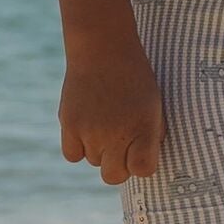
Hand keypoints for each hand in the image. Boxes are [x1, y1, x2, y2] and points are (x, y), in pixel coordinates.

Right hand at [58, 43, 165, 184]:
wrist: (103, 47)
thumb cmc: (134, 76)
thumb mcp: (154, 104)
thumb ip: (151, 135)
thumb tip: (141, 164)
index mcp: (144, 128)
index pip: (143, 170)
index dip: (142, 164)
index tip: (141, 150)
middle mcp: (117, 135)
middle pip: (114, 176)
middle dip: (119, 164)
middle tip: (120, 143)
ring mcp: (90, 131)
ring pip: (93, 161)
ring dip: (99, 149)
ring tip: (104, 121)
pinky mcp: (69, 124)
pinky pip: (72, 155)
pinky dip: (78, 146)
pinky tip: (86, 127)